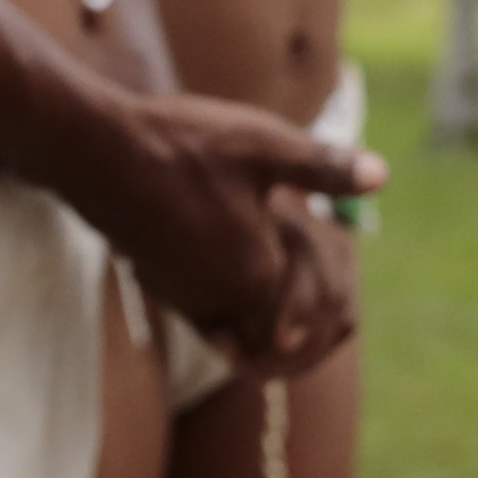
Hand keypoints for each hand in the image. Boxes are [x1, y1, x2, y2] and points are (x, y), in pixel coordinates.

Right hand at [85, 91, 382, 351]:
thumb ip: (323, 167)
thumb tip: (382, 176)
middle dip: (306, 314)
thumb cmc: (181, 145)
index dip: (335, 300)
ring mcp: (186, 300)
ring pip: (244, 325)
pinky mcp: (161, 290)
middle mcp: (223, 301)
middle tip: (319, 291)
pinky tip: (231, 256)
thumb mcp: (263, 144)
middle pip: (282, 333)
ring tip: (280, 264)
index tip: (343, 283)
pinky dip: (230, 300)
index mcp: (260, 274)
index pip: (317, 314)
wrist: (95, 154)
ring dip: (265, 308)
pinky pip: (210, 314)